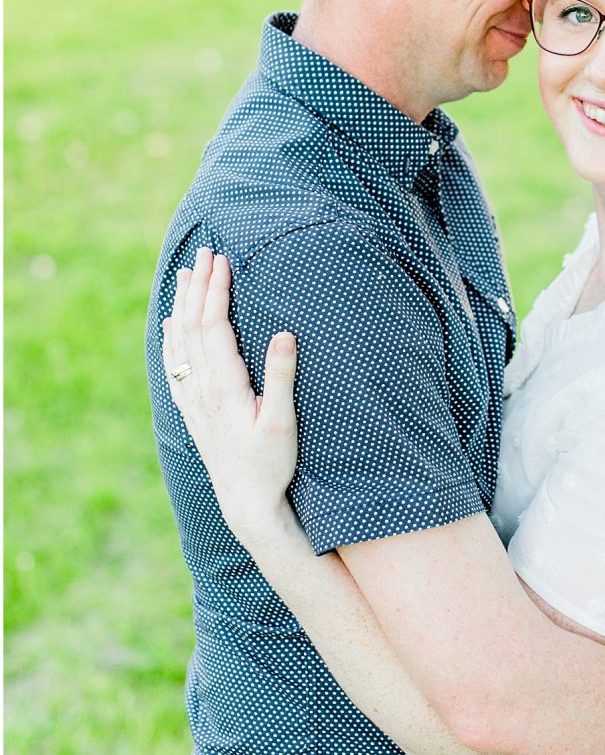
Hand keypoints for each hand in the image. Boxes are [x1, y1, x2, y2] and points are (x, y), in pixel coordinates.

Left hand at [162, 247, 297, 539]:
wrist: (246, 502)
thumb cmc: (271, 463)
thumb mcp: (283, 422)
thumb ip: (281, 377)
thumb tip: (284, 334)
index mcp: (225, 385)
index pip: (215, 325)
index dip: (217, 290)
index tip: (222, 260)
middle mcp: (202, 388)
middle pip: (193, 325)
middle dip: (198, 286)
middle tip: (203, 252)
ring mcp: (192, 398)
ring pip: (180, 340)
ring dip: (182, 304)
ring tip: (185, 274)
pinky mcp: (191, 410)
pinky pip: (173, 364)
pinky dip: (171, 338)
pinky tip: (171, 323)